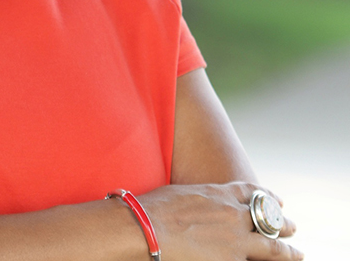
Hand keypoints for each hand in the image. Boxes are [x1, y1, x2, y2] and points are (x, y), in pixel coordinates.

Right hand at [140, 182, 302, 260]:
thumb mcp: (182, 194)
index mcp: (219, 193)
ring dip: (287, 251)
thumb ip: (200, 200)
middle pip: (267, 218)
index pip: (251, 192)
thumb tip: (201, 206)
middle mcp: (233, 214)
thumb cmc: (156, 208)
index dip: (267, 196)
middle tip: (293, 227)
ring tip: (297, 254)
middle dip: (283, 224)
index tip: (277, 200)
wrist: (148, 227)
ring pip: (272, 247)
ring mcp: (235, 240)